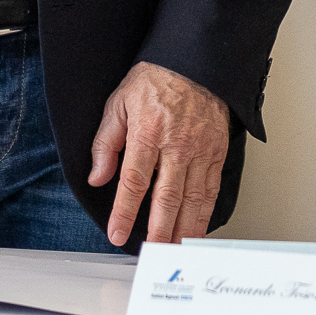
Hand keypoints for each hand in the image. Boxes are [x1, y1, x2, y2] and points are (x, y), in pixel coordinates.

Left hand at [89, 61, 231, 245]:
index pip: (134, 182)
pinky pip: (211, 189)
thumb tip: (98, 178)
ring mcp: (200, 150)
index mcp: (148, 132)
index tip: (117, 234)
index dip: (124, 212)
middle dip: (158, 230)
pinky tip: (196, 229)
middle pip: (167, 197)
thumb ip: (106, 143)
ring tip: (174, 250)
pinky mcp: (217, 152)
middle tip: (151, 253)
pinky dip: (205, 213)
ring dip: (183, 229)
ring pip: (192, 198)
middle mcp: (176, 144)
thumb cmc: (155, 81)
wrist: (195, 61)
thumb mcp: (119, 104)